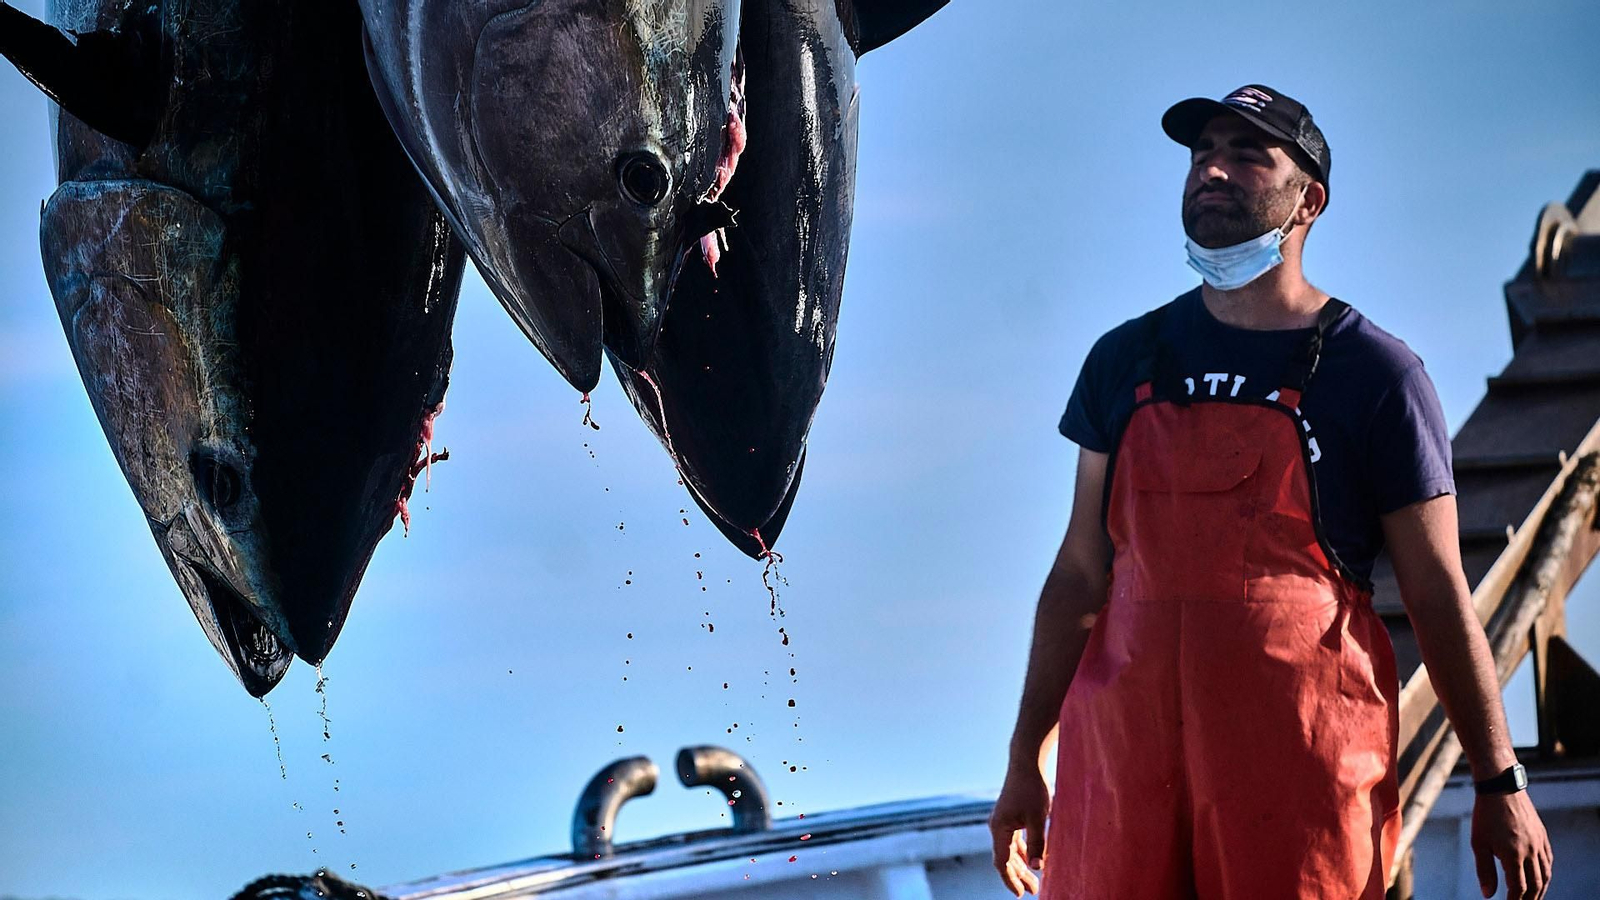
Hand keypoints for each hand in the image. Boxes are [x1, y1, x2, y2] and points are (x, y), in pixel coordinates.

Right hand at [989, 763, 1048, 896]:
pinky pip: (1014, 841)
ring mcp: (1003, 822)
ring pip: (1010, 851)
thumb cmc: (1032, 789)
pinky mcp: (1011, 817)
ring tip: (1035, 881)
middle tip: (1034, 890)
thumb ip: (1037, 844)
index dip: (1011, 880)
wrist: (1027, 762)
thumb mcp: (1038, 818)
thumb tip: (1037, 868)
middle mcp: (997, 827)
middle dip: (1019, 876)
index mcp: (999, 829)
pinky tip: (1033, 860)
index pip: (1002, 862)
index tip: (1021, 894)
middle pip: (1005, 858)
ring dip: (1021, 866)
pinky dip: (1023, 853)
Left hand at [1471, 791, 1551, 898]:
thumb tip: (1488, 895)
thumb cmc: (1485, 815)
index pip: (1518, 887)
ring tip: (1535, 898)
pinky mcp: (1542, 835)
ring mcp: (1538, 843)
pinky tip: (1541, 878)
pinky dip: (1546, 873)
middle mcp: (1530, 851)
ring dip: (1541, 889)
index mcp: (1513, 854)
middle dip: (1530, 899)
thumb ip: (1485, 870)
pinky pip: (1548, 860)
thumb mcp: (1479, 843)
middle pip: (1535, 884)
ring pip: (1545, 874)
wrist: (1501, 787)